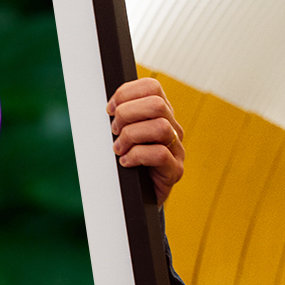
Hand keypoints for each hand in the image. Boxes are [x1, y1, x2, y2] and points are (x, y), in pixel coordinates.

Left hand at [107, 77, 184, 205]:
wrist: (137, 197)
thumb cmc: (128, 162)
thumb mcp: (122, 134)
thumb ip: (120, 117)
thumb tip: (107, 107)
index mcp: (160, 114)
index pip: (152, 87)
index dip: (126, 93)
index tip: (109, 109)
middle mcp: (173, 128)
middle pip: (156, 104)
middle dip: (127, 114)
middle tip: (114, 131)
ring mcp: (177, 149)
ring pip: (160, 127)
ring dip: (131, 136)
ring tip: (118, 149)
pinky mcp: (175, 170)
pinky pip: (160, 154)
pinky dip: (136, 156)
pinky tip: (125, 162)